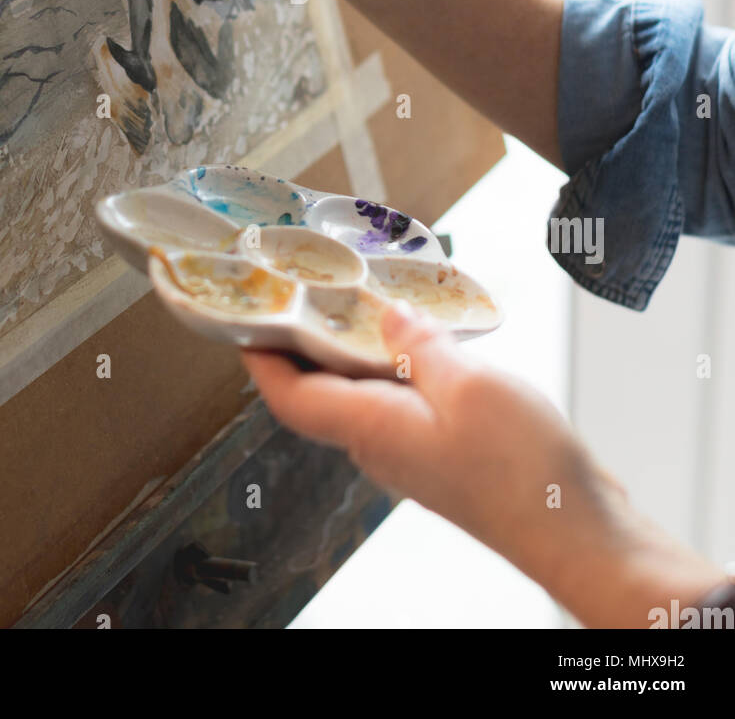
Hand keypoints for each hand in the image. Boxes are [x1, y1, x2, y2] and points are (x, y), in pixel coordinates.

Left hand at [244, 304, 724, 626]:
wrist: (579, 533)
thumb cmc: (525, 473)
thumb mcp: (468, 385)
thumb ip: (419, 346)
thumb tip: (386, 316)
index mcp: (372, 428)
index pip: (289, 395)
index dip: (258, 357)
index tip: (241, 319)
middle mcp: (382, 444)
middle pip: (321, 390)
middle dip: (305, 339)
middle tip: (303, 287)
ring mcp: (414, 451)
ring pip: (364, 393)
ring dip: (357, 347)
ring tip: (364, 297)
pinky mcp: (446, 453)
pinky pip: (404, 401)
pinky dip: (400, 364)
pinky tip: (425, 337)